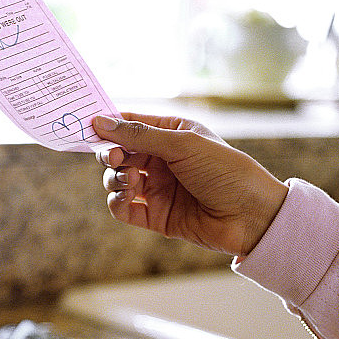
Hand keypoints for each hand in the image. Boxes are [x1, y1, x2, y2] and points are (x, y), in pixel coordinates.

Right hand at [92, 113, 288, 258]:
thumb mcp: (182, 144)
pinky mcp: (155, 216)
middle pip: (120, 153)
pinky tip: (126, 197)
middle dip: (111, 154)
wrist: (249, 216)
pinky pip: (123, 208)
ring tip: (132, 181)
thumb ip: (139, 135)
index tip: (89, 126)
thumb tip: (101, 122)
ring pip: (117, 180)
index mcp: (172, 135)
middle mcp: (162, 161)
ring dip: (115, 179)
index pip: (131, 125)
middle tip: (114, 158)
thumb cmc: (225, 171)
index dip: (109, 125)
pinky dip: (117, 202)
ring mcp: (157, 189)